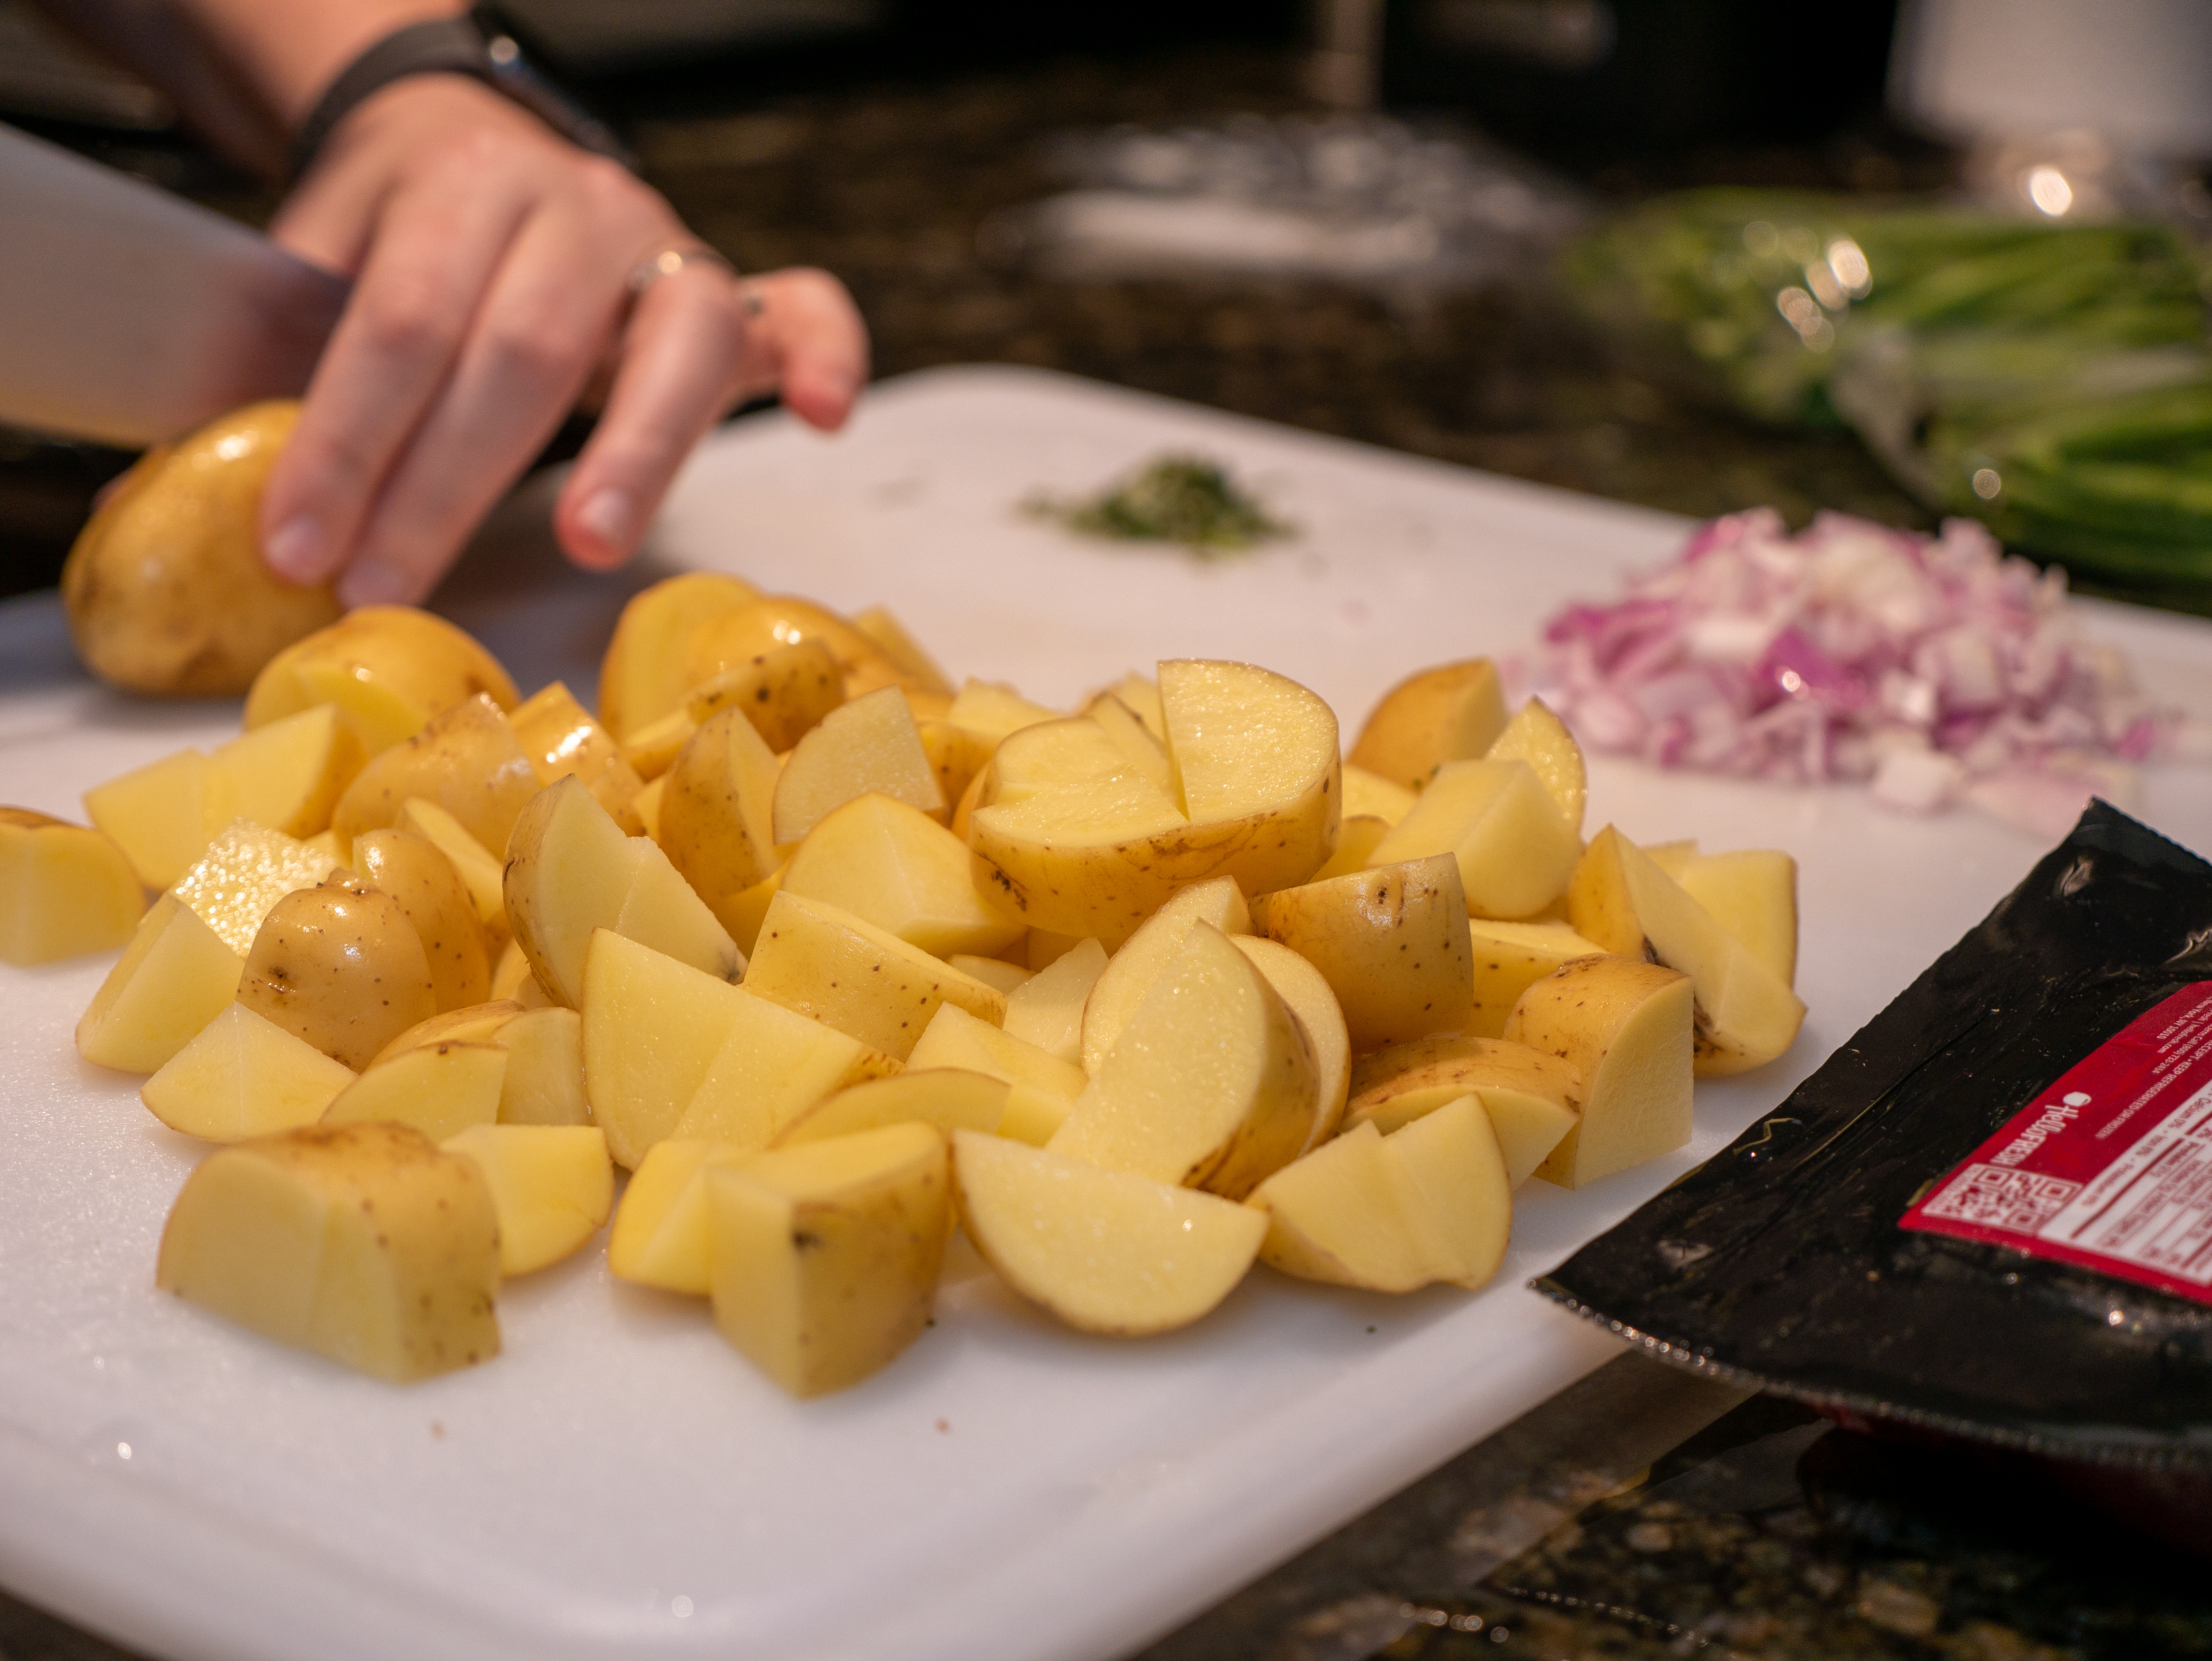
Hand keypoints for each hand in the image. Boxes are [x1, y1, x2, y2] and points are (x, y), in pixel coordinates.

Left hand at [256, 73, 867, 605]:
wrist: (473, 146)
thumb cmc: (398, 240)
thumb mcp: (317, 265)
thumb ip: (283, 357)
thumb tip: (196, 497)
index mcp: (460, 182)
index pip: (401, 322)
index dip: (347, 440)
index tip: (299, 548)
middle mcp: (577, 205)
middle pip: (523, 350)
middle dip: (446, 484)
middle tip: (386, 586)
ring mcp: (666, 247)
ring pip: (672, 341)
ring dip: (635, 449)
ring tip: (588, 541)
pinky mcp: (736, 296)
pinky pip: (805, 309)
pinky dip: (826, 355)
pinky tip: (822, 418)